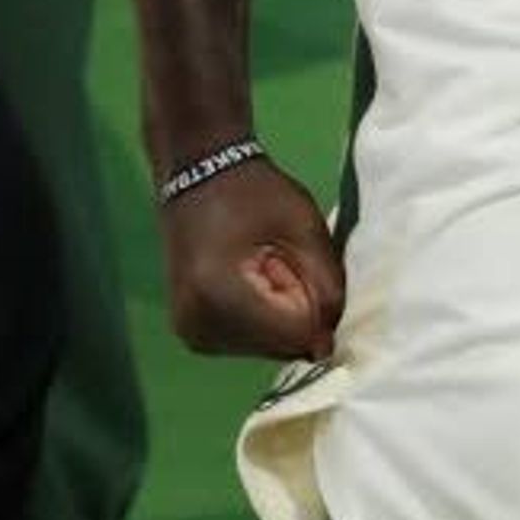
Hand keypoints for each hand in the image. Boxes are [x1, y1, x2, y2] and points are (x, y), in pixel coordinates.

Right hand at [156, 155, 344, 360]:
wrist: (197, 171)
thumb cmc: (253, 191)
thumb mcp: (305, 228)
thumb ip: (328, 288)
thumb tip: (328, 348)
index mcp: (218, 295)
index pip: (294, 334)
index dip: (313, 303)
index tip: (292, 261)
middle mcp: (197, 325)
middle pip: (280, 346)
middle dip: (295, 312)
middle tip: (275, 260)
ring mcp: (191, 334)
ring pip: (267, 348)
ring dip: (279, 317)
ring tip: (261, 267)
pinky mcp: (194, 335)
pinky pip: (250, 342)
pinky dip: (263, 319)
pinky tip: (248, 282)